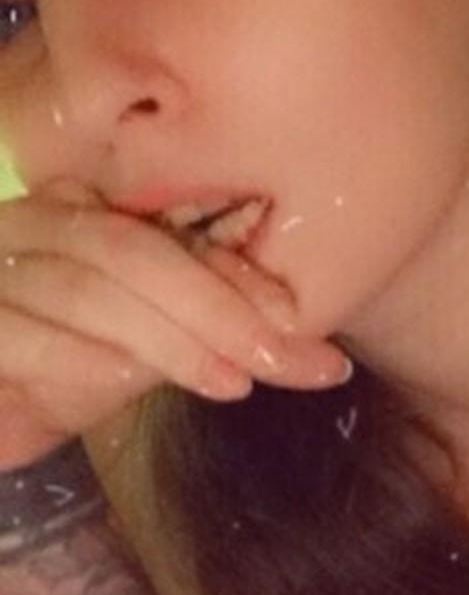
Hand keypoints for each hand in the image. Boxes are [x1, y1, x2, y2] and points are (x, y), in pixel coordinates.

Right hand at [0, 179, 351, 467]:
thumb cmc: (57, 376)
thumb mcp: (148, 354)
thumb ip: (209, 338)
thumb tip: (314, 355)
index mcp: (79, 214)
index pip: (166, 234)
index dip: (235, 276)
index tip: (296, 320)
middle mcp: (29, 225)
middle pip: (128, 249)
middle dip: (213, 305)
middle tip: (275, 356)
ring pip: (83, 288)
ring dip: (164, 338)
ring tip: (227, 380)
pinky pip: (18, 332)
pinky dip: (77, 357)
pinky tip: (126, 380)